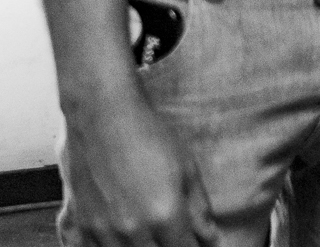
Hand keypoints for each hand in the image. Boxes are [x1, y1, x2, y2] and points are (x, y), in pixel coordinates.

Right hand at [58, 88, 220, 245]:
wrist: (102, 114)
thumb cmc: (146, 135)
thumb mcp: (187, 168)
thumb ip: (199, 208)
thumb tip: (211, 237)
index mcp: (164, 215)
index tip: (196, 244)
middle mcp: (131, 228)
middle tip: (173, 236)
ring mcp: (101, 229)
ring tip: (150, 235)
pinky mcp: (79, 223)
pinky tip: (120, 239)